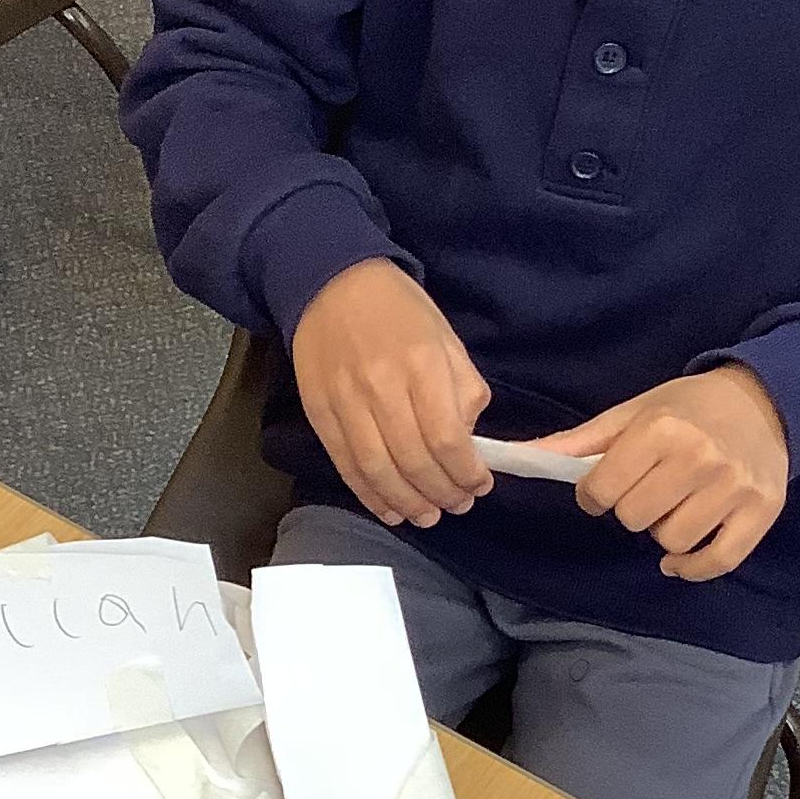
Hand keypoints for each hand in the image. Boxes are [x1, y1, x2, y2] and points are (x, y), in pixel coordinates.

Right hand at [291, 261, 492, 527]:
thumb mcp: (446, 339)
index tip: (480, 484)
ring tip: (426, 516)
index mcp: (421, 364)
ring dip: (406, 503)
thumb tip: (467, 441)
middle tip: (458, 505)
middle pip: (414, 460)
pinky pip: (346, 465)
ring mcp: (345, 402)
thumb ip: (463, 390)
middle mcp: (382, 386)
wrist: (330, 282)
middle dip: (442, 493)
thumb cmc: (398, 310)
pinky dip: (368, 495)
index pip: (447, 437)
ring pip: (378, 470)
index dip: (466, 472)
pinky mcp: (319, 412)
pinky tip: (388, 509)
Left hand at [530, 366, 789, 580]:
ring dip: (664, 533)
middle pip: (634, 519)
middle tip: (648, 490)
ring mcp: (733, 488)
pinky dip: (693, 567)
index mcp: (661, 430)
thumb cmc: (689, 407)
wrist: (765, 400)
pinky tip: (681, 557)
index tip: (606, 485)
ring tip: (675, 506)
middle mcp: (699, 458)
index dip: (594, 493)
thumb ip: (580, 441)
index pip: (602, 490)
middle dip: (631, 510)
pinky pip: (717, 561)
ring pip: (672, 542)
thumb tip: (526, 457)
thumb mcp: (634, 412)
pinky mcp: (761, 511)